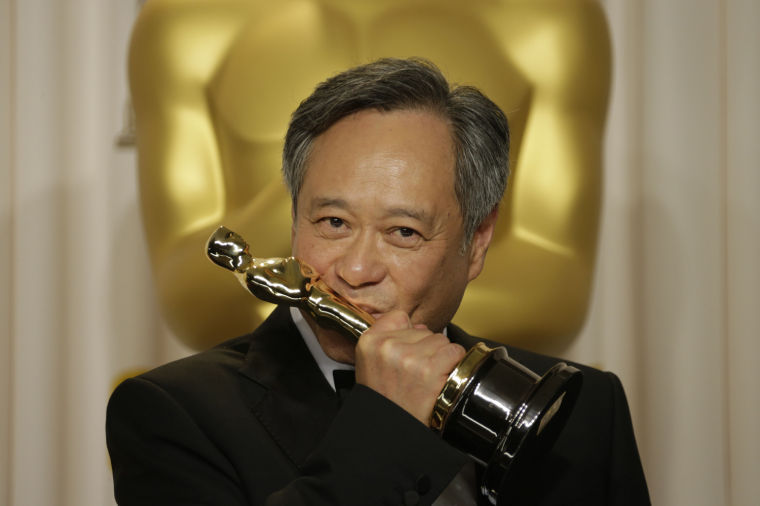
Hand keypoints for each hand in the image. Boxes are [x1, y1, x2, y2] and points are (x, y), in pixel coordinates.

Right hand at [354, 310, 465, 425]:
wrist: (391, 431)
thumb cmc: (384, 400)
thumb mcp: (371, 366)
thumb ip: (389, 340)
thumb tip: (419, 327)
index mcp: (369, 342)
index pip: (399, 317)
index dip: (408, 334)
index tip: (405, 351)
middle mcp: (387, 346)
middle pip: (423, 330)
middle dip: (425, 350)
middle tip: (415, 375)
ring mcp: (409, 356)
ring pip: (440, 340)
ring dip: (440, 358)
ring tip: (426, 379)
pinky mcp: (430, 368)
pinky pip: (454, 351)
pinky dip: (454, 364)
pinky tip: (440, 379)